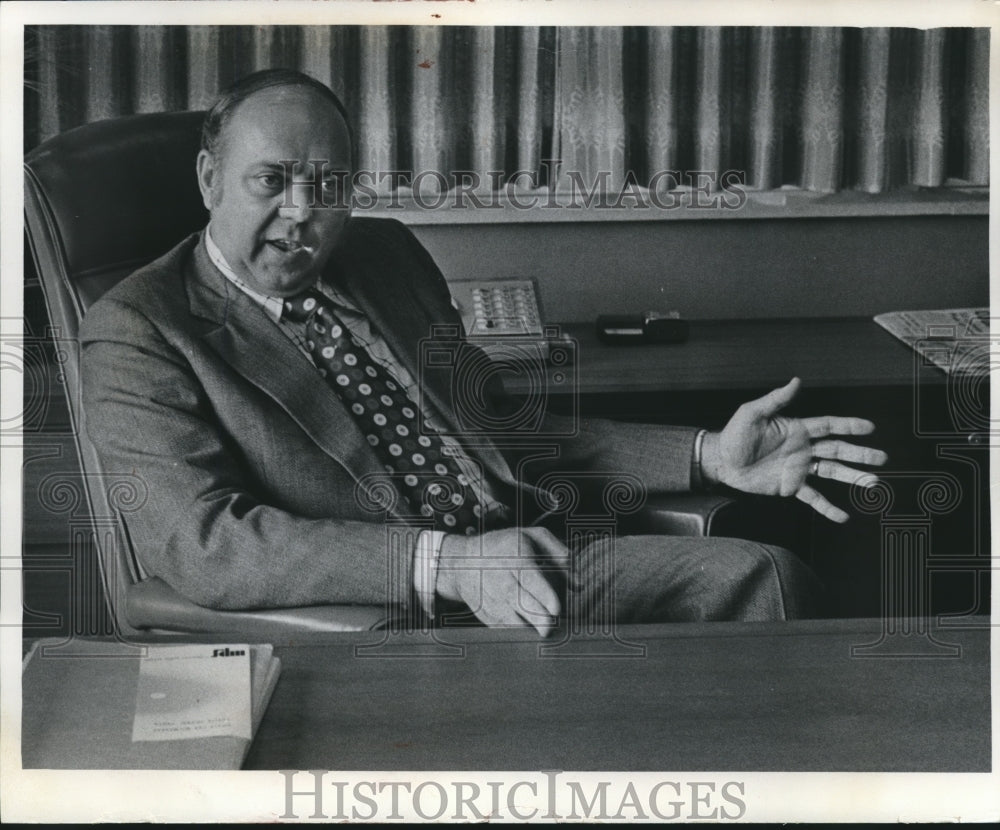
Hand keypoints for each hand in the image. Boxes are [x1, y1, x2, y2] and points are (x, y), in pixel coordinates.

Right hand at [436, 527, 569, 636]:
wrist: (464, 561)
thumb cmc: (507, 547)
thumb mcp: (533, 537)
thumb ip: (561, 556)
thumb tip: (579, 584)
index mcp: (514, 555)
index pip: (529, 577)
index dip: (544, 595)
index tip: (557, 609)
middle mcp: (500, 578)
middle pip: (520, 602)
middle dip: (540, 619)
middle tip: (552, 627)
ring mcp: (491, 599)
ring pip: (512, 621)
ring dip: (531, 630)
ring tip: (545, 632)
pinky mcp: (486, 616)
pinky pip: (504, 630)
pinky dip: (519, 636)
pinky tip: (531, 634)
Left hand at [700, 377, 887, 522]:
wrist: (720, 461)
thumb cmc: (734, 435)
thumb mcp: (753, 413)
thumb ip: (776, 399)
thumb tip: (796, 381)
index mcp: (796, 429)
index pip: (828, 425)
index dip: (849, 425)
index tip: (869, 427)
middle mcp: (802, 448)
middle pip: (837, 450)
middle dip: (860, 454)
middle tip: (882, 457)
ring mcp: (798, 468)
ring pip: (832, 472)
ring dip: (852, 477)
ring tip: (873, 483)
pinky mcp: (789, 486)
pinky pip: (813, 498)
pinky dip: (828, 508)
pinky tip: (842, 516)